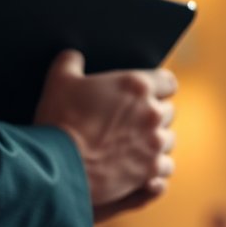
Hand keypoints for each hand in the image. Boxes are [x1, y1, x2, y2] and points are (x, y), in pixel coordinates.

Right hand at [33, 50, 176, 221]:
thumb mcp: (59, 82)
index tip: (149, 95)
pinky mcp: (151, 170)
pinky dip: (154, 169)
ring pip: (168, 140)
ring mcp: (154, 143)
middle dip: (153, 116)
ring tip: (134, 147)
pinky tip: (141, 169)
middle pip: (168, 112)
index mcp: (136, 86)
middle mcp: (152, 113)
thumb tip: (72, 56)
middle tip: (133, 124)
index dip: (159, 89)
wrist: (57, 165)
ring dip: (155, 143)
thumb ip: (69, 63)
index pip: (168, 82)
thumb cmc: (59, 120)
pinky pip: (165, 168)